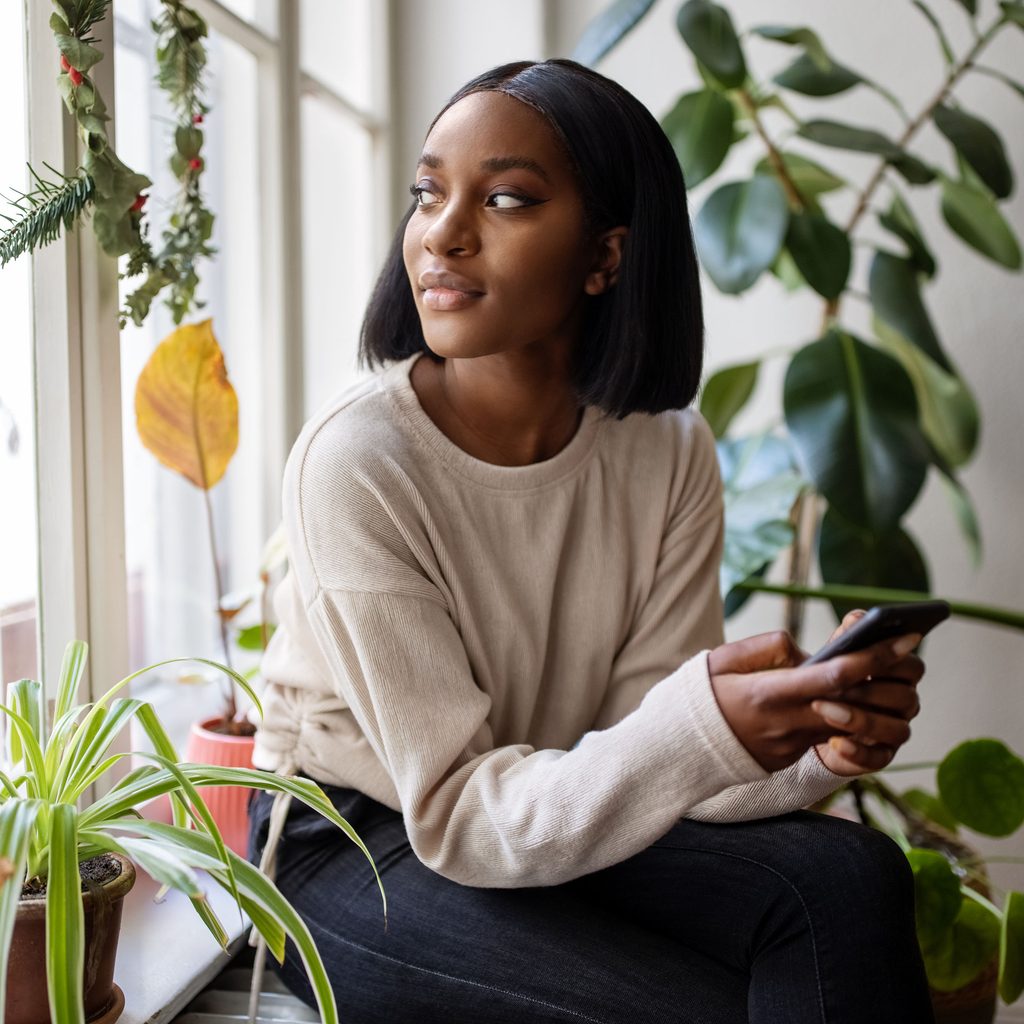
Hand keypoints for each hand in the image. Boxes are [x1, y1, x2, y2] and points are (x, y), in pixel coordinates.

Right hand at [708, 624, 922, 772]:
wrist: (679, 747)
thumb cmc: (700, 695)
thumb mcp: (723, 660)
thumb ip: (767, 648)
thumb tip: (804, 650)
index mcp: (768, 694)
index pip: (834, 677)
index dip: (874, 658)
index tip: (903, 638)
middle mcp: (786, 723)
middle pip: (855, 704)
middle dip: (890, 678)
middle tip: (911, 651)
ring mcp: (791, 745)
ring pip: (850, 725)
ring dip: (875, 703)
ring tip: (886, 676)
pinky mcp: (791, 757)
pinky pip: (828, 736)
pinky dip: (846, 717)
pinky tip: (855, 698)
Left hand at [811, 610, 924, 775]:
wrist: (812, 718)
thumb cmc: (830, 678)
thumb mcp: (835, 654)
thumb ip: (848, 635)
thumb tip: (858, 618)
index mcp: (899, 674)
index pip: (913, 666)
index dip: (894, 660)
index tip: (870, 654)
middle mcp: (904, 703)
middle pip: (906, 697)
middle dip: (873, 690)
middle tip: (840, 685)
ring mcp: (895, 731)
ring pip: (897, 729)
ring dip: (861, 719)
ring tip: (825, 709)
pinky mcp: (879, 756)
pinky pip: (878, 759)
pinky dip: (858, 751)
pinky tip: (834, 741)